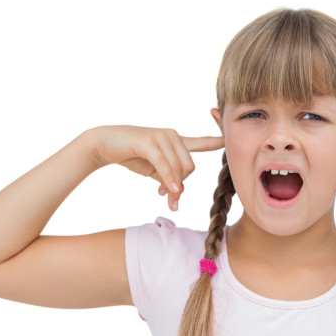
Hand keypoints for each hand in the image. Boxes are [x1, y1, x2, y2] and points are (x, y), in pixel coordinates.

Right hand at [87, 125, 223, 210]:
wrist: (104, 144)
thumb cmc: (132, 156)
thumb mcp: (154, 171)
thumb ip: (169, 179)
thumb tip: (179, 191)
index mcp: (176, 141)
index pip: (202, 141)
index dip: (217, 141)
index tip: (230, 140)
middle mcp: (172, 136)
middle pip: (190, 166)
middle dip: (182, 185)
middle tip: (171, 200)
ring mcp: (161, 136)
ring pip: (179, 168)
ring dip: (174, 187)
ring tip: (164, 197)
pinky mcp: (149, 142)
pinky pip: (165, 165)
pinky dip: (168, 179)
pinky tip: (169, 191)